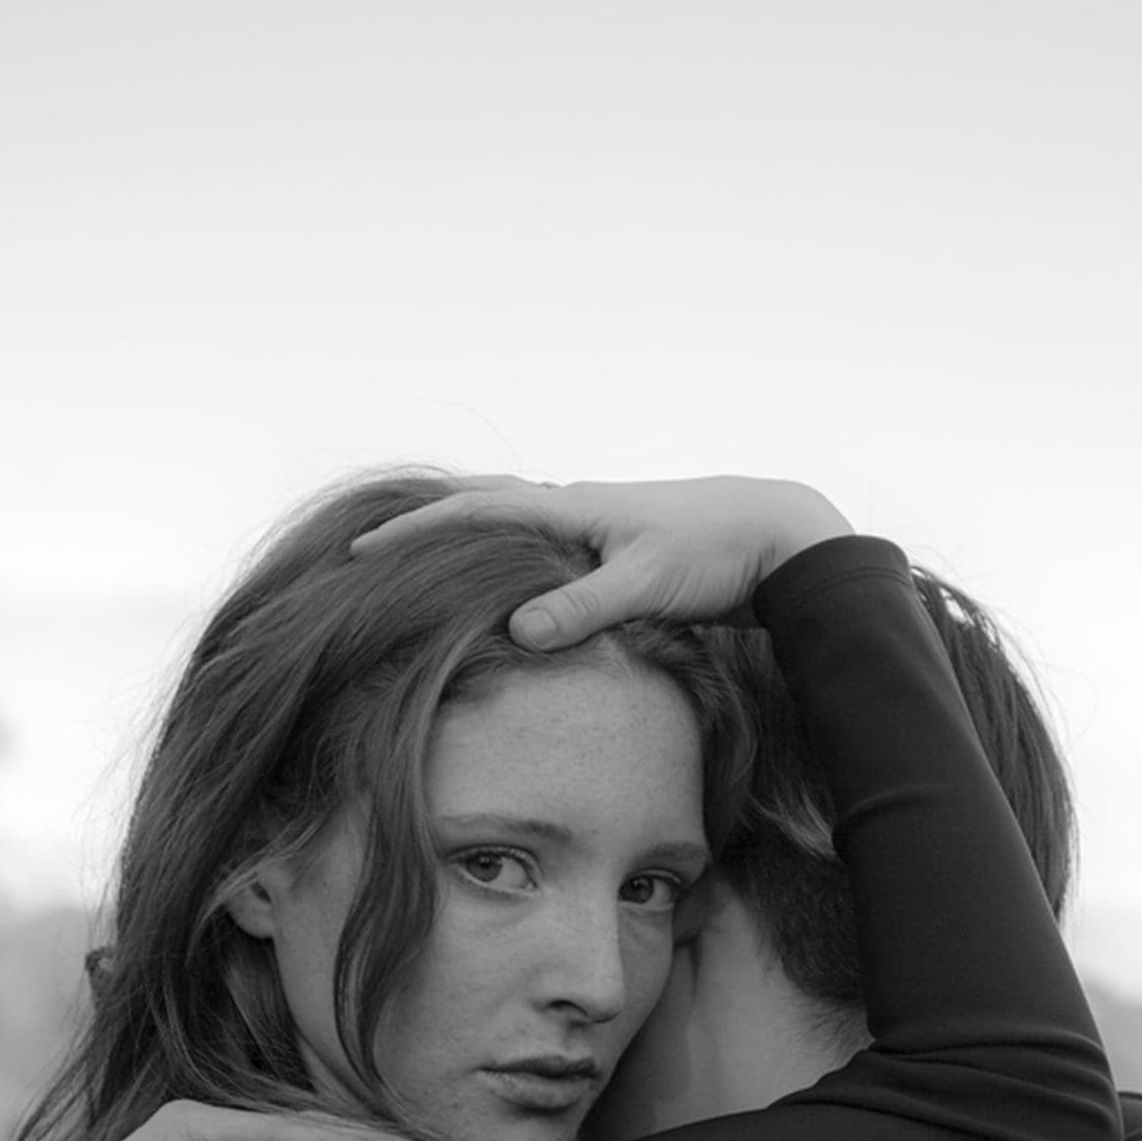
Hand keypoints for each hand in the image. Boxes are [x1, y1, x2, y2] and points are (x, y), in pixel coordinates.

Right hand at [349, 475, 850, 648]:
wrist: (778, 535)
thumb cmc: (716, 551)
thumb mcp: (646, 584)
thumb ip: (583, 608)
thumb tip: (516, 633)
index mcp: (572, 508)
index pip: (475, 512)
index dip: (416, 534)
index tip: (363, 552)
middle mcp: (576, 508)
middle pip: (485, 507)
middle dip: (428, 527)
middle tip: (374, 551)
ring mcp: (596, 527)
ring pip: (514, 525)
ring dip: (468, 539)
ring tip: (423, 564)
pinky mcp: (616, 551)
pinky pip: (544, 549)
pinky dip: (510, 561)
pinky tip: (506, 589)